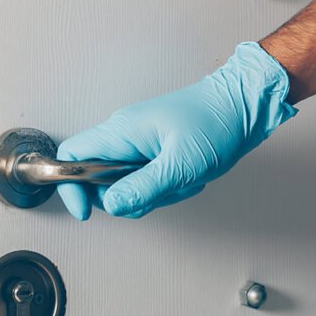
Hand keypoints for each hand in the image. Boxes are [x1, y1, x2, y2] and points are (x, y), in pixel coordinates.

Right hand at [56, 42, 296, 219]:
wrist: (245, 104)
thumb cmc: (216, 122)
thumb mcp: (180, 164)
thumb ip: (142, 188)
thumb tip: (110, 205)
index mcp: (121, 131)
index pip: (71, 156)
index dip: (70, 186)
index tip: (86, 211)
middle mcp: (124, 135)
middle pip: (97, 179)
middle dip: (126, 196)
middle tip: (157, 192)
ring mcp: (138, 143)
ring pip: (124, 184)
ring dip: (152, 193)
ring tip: (181, 180)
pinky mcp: (153, 151)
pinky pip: (145, 180)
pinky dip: (165, 187)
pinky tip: (187, 177)